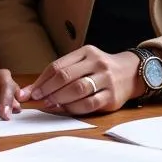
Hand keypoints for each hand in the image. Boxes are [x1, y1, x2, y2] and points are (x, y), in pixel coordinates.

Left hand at [17, 46, 142, 114]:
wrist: (131, 72)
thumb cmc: (100, 69)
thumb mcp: (84, 62)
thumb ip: (62, 72)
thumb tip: (34, 89)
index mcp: (87, 52)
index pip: (58, 65)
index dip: (41, 80)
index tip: (29, 92)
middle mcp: (97, 63)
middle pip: (65, 76)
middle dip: (47, 90)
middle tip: (36, 99)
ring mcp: (105, 80)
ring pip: (77, 90)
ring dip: (58, 99)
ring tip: (48, 104)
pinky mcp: (111, 97)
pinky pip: (88, 104)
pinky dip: (73, 108)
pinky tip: (65, 109)